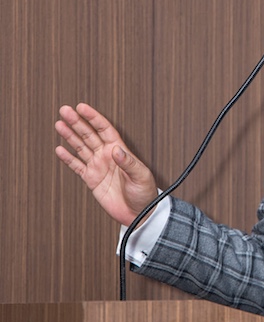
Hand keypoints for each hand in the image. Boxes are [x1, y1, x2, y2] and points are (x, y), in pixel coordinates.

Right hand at [55, 103, 157, 225]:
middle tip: (65, 110)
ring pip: (81, 147)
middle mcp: (106, 155)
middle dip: (77, 122)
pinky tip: (59, 149)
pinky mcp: (91, 179)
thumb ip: (128, 162)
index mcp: (119, 150)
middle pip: (89, 135)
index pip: (104, 129)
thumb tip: (117, 150)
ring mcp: (98, 166)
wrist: (139, 213)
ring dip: (70, 136)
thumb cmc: (145, 193)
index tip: (82, 108)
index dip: (93, 118)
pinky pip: (77, 166)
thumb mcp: (141, 176)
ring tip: (59, 124)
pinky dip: (68, 158)